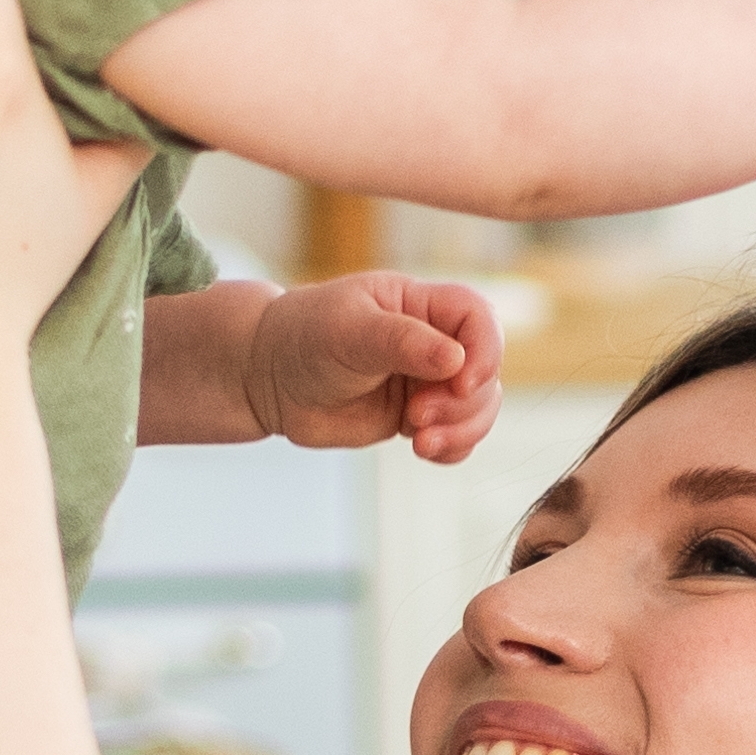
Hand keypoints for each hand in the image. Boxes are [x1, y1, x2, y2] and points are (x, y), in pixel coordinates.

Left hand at [137, 269, 504, 460]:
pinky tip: (422, 450)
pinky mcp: (417, 417)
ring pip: (478, 408)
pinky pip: (458, 437)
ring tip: (420, 442)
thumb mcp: (350, 330)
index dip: (485, 350)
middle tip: (417, 418)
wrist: (268, 378)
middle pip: (486, 371)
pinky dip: (452, 449)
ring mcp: (428, 381)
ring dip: (461, 430)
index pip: (478, 318)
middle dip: (463, 403)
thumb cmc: (304, 337)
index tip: (461, 382)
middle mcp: (434, 341)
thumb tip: (457, 360)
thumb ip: (404, 342)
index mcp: (422, 304)